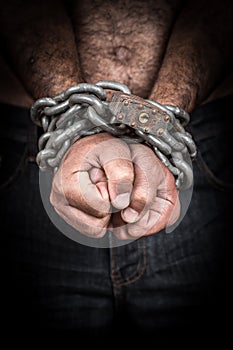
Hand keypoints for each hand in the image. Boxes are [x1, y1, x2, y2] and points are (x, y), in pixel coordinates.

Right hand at [50, 132, 179, 239]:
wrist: (89, 146)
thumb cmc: (100, 147)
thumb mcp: (115, 151)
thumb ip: (121, 174)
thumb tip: (121, 203)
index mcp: (67, 182)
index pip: (100, 207)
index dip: (112, 194)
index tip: (106, 175)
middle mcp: (58, 198)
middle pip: (96, 224)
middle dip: (109, 205)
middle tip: (105, 182)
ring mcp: (61, 207)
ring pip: (95, 230)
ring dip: (106, 211)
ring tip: (102, 188)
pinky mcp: (67, 214)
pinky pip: (92, 229)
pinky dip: (100, 215)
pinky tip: (98, 195)